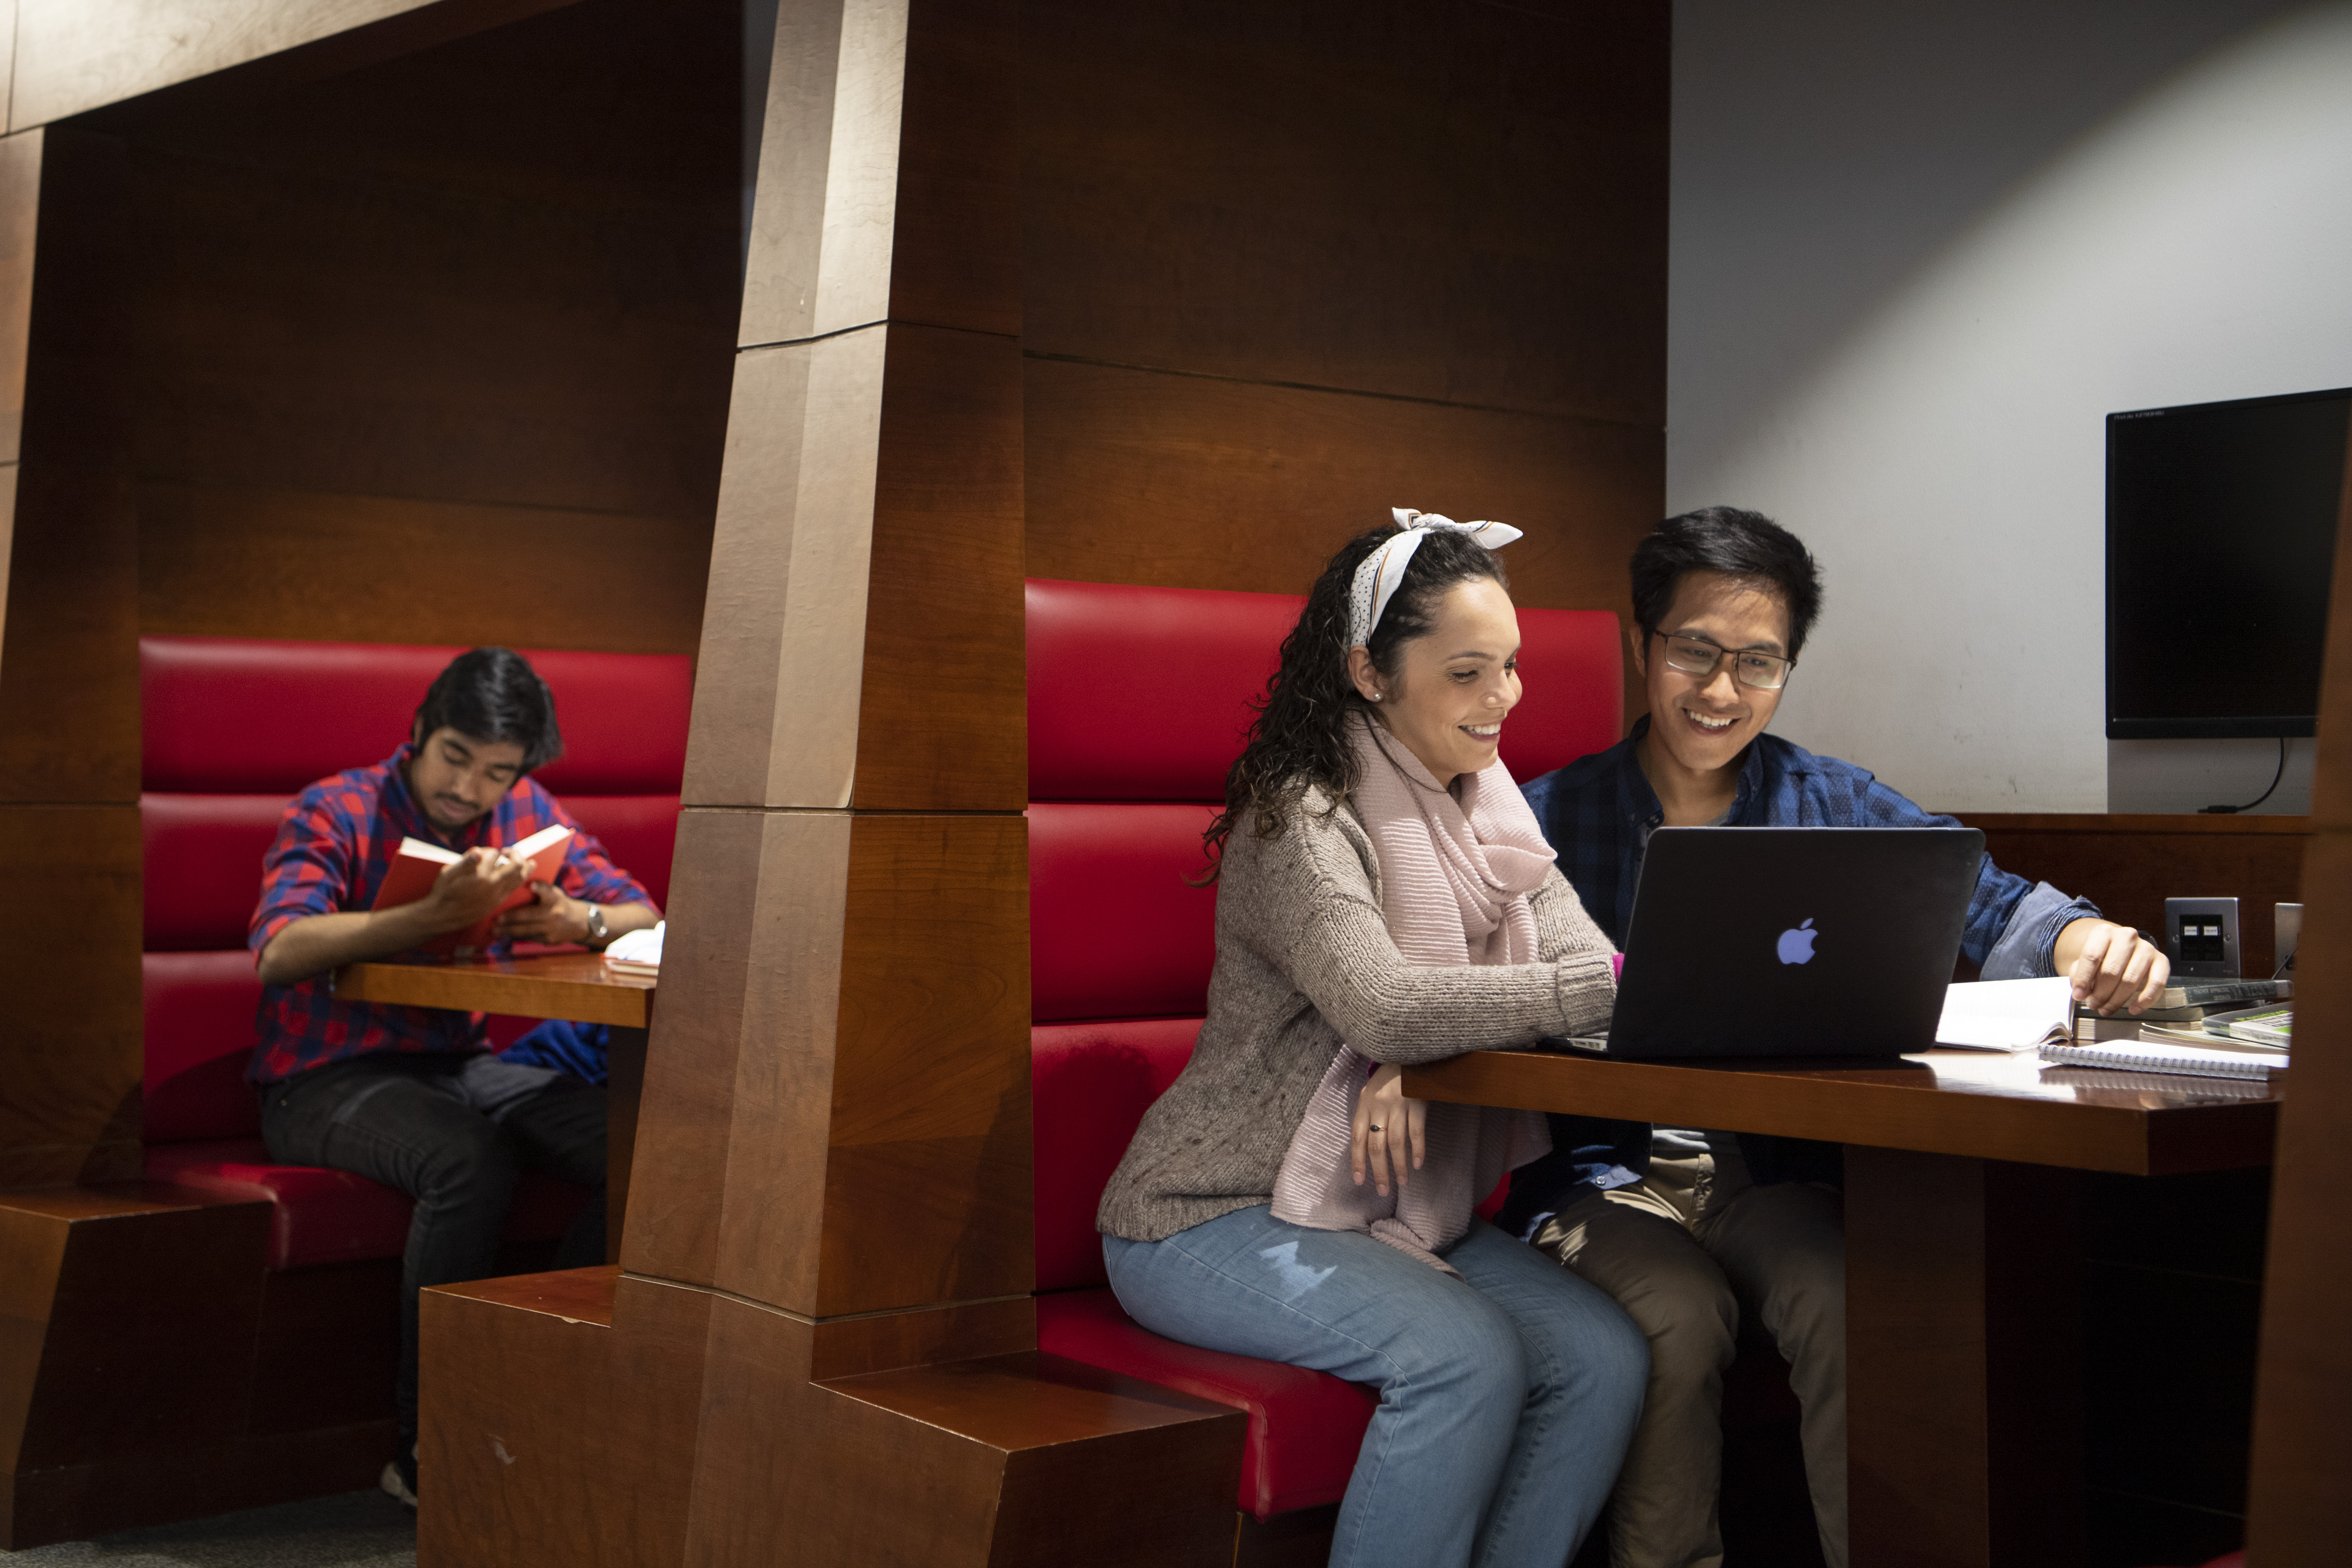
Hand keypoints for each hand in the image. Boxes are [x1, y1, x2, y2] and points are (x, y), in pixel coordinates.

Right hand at [419, 847, 532, 933]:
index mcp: (480, 876)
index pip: (494, 855)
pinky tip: (522, 874)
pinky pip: (514, 888)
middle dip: (514, 855)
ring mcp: (496, 895)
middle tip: (509, 851)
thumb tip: (478, 851)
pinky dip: (521, 879)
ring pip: (519, 878)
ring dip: (525, 867)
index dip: (491, 850)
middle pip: (515, 865)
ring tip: (528, 861)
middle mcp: (492, 886)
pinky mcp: (497, 903)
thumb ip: (465, 861)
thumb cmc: (443, 892)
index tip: (486, 852)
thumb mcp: (448, 873)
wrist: (442, 916)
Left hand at [494, 882, 594, 944]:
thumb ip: (542, 889)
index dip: (540, 888)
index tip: (531, 885)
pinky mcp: (549, 940)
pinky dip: (517, 936)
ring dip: (509, 931)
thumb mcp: (555, 893)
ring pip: (526, 930)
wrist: (579, 923)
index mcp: (555, 900)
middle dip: (511, 919)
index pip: (547, 892)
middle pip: (529, 916)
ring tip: (495, 931)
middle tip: (496, 919)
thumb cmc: (560, 904)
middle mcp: (554, 914)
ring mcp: (551, 929)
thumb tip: (528, 884)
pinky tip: (506, 935)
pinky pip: (529, 938)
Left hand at [1351, 1062, 1427, 1197]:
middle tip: (1382, 1190)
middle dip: (1379, 1170)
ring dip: (1399, 1165)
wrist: (1410, 1053)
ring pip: (1396, 1142)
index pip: (1357, 1138)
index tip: (1360, 1181)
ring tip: (1402, 1181)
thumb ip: (1367, 1117)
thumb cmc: (1388, 1078)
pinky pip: (1417, 1131)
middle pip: (1376, 1145)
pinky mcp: (1418, 1102)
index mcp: (1364, 1103)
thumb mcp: (1371, 1093)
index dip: (1357, 1161)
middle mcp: (1379, 1105)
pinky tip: (1418, 1164)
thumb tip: (1365, 1148)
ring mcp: (1399, 1104)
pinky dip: (1417, 1149)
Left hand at [2056, 917, 2170, 1015]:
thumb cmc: (2102, 957)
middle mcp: (2126, 936)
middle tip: (2094, 1005)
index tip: (2078, 996)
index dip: (2083, 979)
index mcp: (2104, 932)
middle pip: (2111, 971)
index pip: (2091, 956)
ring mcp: (2146, 948)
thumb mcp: (2085, 961)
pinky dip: (2145, 1000)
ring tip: (2107, 1009)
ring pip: (2130, 980)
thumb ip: (2079, 973)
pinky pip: (2156, 984)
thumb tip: (2081, 991)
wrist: (2122, 948)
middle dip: (2100, 993)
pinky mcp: (2161, 960)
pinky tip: (2133, 1009)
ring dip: (2117, 1000)